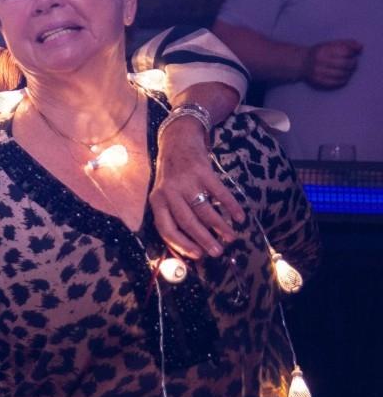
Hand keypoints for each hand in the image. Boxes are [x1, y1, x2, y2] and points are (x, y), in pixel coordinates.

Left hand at [150, 116, 244, 258]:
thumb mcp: (164, 194)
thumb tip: (191, 245)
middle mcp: (169, 192)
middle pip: (187, 221)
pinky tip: (239, 217)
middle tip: (218, 252)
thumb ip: (173, 215)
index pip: (166, 228)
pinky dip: (231, 206)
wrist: (177, 140)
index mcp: (157, 201)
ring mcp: (186, 181)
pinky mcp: (202, 171)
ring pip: (204, 209)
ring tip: (231, 237)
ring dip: (219, 226)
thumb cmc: (172, 176)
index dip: (181, 244)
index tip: (197, 255)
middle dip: (204, 239)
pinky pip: (219, 193)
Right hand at [301, 39, 362, 89]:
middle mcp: (319, 61)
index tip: (351, 54)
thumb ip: (347, 43)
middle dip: (353, 64)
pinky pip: (335, 82)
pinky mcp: (317, 80)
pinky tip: (344, 76)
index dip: (352, 53)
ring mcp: (317, 72)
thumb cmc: (320, 51)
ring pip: (341, 74)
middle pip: (345, 64)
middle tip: (353, 62)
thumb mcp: (331, 43)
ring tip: (349, 70)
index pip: (345, 52)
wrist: (301, 61)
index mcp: (323, 50)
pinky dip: (343, 80)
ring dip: (349, 72)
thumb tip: (361, 47)